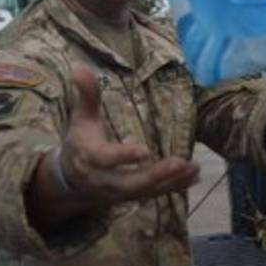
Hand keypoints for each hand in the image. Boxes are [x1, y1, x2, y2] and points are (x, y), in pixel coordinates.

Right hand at [59, 66, 200, 203]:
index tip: (144, 151)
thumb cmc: (81, 141)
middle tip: (180, 162)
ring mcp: (118, 192)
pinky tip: (194, 177)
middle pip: (129, 182)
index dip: (123, 156)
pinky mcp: (131, 197)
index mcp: (89, 156)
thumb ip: (87, 95)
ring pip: (145, 191)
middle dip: (155, 174)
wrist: (71, 180)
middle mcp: (103, 179)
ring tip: (194, 168)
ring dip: (171, 181)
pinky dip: (174, 186)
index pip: (105, 159)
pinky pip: (153, 194)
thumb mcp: (81, 117)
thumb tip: (80, 67)